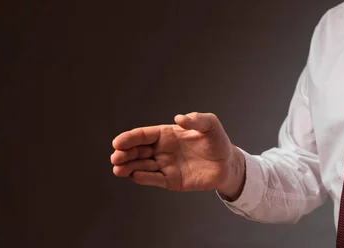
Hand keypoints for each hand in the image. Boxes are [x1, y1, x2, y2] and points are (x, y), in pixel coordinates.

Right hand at [110, 112, 244, 198]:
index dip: (130, 138)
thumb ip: (196, 119)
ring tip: (118, 169)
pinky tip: (134, 176)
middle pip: (137, 151)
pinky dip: (143, 178)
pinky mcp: (171, 181)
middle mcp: (162, 150)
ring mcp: (165, 166)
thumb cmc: (217, 142)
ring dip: (128, 167)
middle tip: (115, 157)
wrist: (227, 164)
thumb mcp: (210, 125)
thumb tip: (180, 118)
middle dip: (124, 154)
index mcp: (166, 134)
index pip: (143, 135)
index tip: (118, 142)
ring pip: (141, 166)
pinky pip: (154, 179)